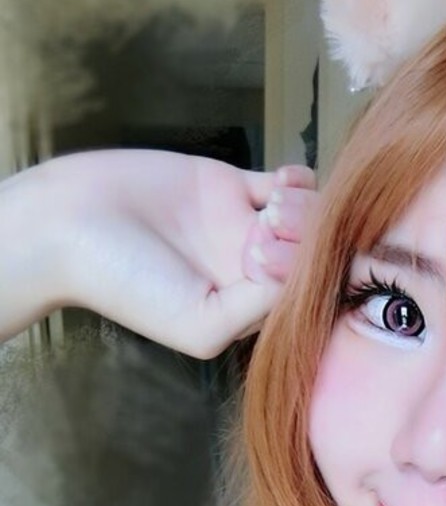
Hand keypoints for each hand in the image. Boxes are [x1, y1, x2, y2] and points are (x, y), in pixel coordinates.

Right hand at [0, 150, 317, 355]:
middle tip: (268, 230)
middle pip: (315, 256)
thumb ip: (257, 310)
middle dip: (309, 241)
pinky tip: (281, 184)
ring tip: (270, 209)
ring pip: (307, 219)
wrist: (71, 224)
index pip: (307, 297)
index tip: (269, 263)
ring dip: (306, 210)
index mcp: (250, 311)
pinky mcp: (231, 187)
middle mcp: (254, 272)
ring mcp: (246, 228)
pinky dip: (297, 181)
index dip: (308, 278)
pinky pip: (287, 184)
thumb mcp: (200, 325)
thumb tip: (300, 281)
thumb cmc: (128, 286)